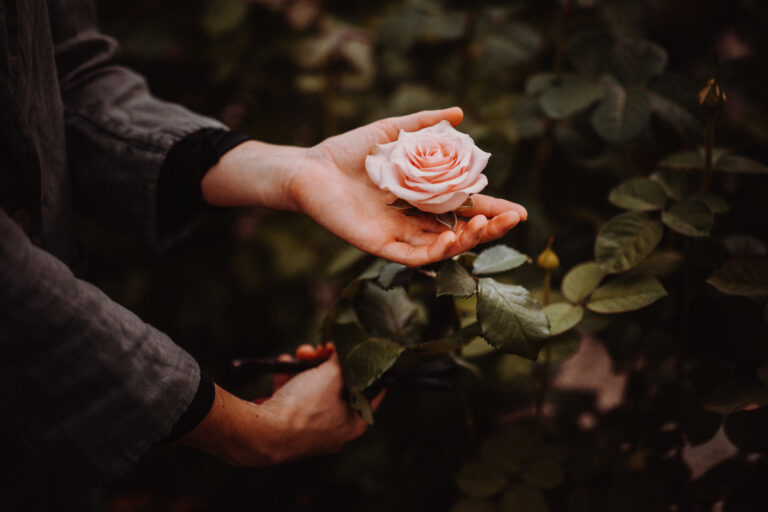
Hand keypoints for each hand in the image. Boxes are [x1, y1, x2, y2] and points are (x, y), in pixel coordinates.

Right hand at [181, 344, 382, 466]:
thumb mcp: (331, 375)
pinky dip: (289, 380)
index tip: (355, 349)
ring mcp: (309, 430)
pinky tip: (283, 365)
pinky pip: (293, 397)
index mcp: (354, 423)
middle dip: (326, 362)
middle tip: (321, 349)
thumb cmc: (305, 407)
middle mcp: (335, 431)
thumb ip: (341, 359)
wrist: (263, 433)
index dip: (363, 365)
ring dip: (305, 367)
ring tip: (298, 354)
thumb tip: (344, 347)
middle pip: (338, 386)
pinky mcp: (287, 427)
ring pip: (313, 389)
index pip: (371, 390)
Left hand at [293, 107, 526, 265]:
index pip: (465, 205)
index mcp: (423, 195)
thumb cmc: (350, 151)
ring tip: (485, 224)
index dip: (492, 208)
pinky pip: (414, 256)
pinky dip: (436, 252)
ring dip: (468, 239)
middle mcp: (416, 218)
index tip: (519, 210)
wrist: (312, 168)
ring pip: (442, 246)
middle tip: (513, 218)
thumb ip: (424, 125)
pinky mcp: (381, 246)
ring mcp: (400, 234)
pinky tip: (452, 239)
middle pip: (460, 229)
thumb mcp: (393, 132)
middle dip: (489, 227)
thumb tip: (460, 113)